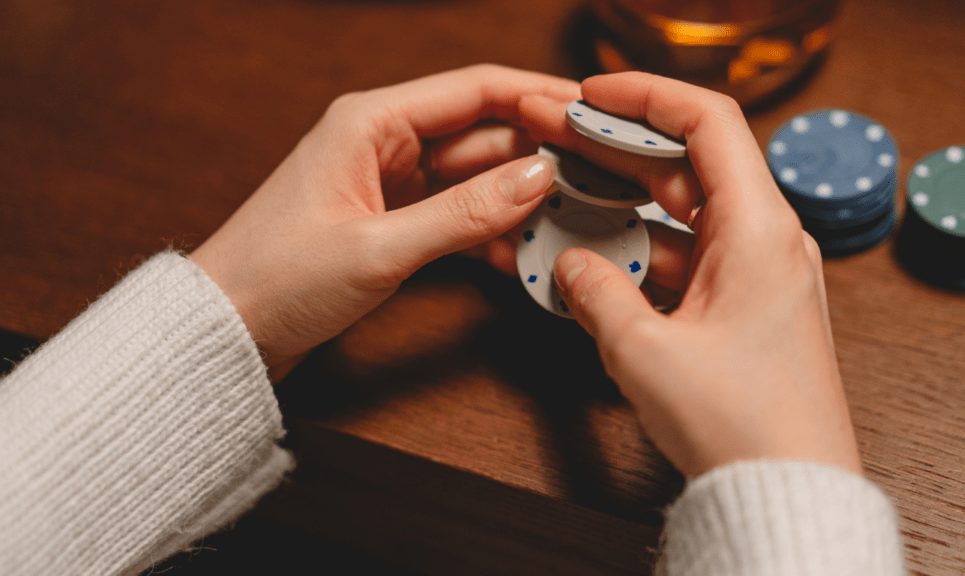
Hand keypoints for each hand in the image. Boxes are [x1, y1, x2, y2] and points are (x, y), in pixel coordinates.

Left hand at [191, 65, 580, 381]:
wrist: (225, 330)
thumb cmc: (275, 278)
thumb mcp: (377, 247)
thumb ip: (462, 214)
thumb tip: (538, 178)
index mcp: (370, 121)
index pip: (474, 89)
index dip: (538, 96)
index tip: (591, 112)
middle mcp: (383, 141)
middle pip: (482, 133)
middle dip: (539, 153)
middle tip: (598, 175)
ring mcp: (389, 182)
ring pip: (474, 176)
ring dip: (518, 197)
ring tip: (572, 217)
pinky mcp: (391, 220)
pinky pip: (456, 213)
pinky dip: (488, 230)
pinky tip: (523, 251)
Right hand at [520, 73, 862, 477]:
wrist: (789, 490)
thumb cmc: (743, 424)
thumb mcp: (645, 352)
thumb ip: (596, 292)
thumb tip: (570, 263)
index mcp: (758, 230)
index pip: (707, 122)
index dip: (646, 96)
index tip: (593, 93)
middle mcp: (767, 241)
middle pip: (690, 164)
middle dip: (622, 150)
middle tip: (564, 143)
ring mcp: (759, 274)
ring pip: (685, 214)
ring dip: (628, 208)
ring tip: (569, 204)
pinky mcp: (746, 307)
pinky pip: (689, 258)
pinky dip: (645, 253)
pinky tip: (600, 262)